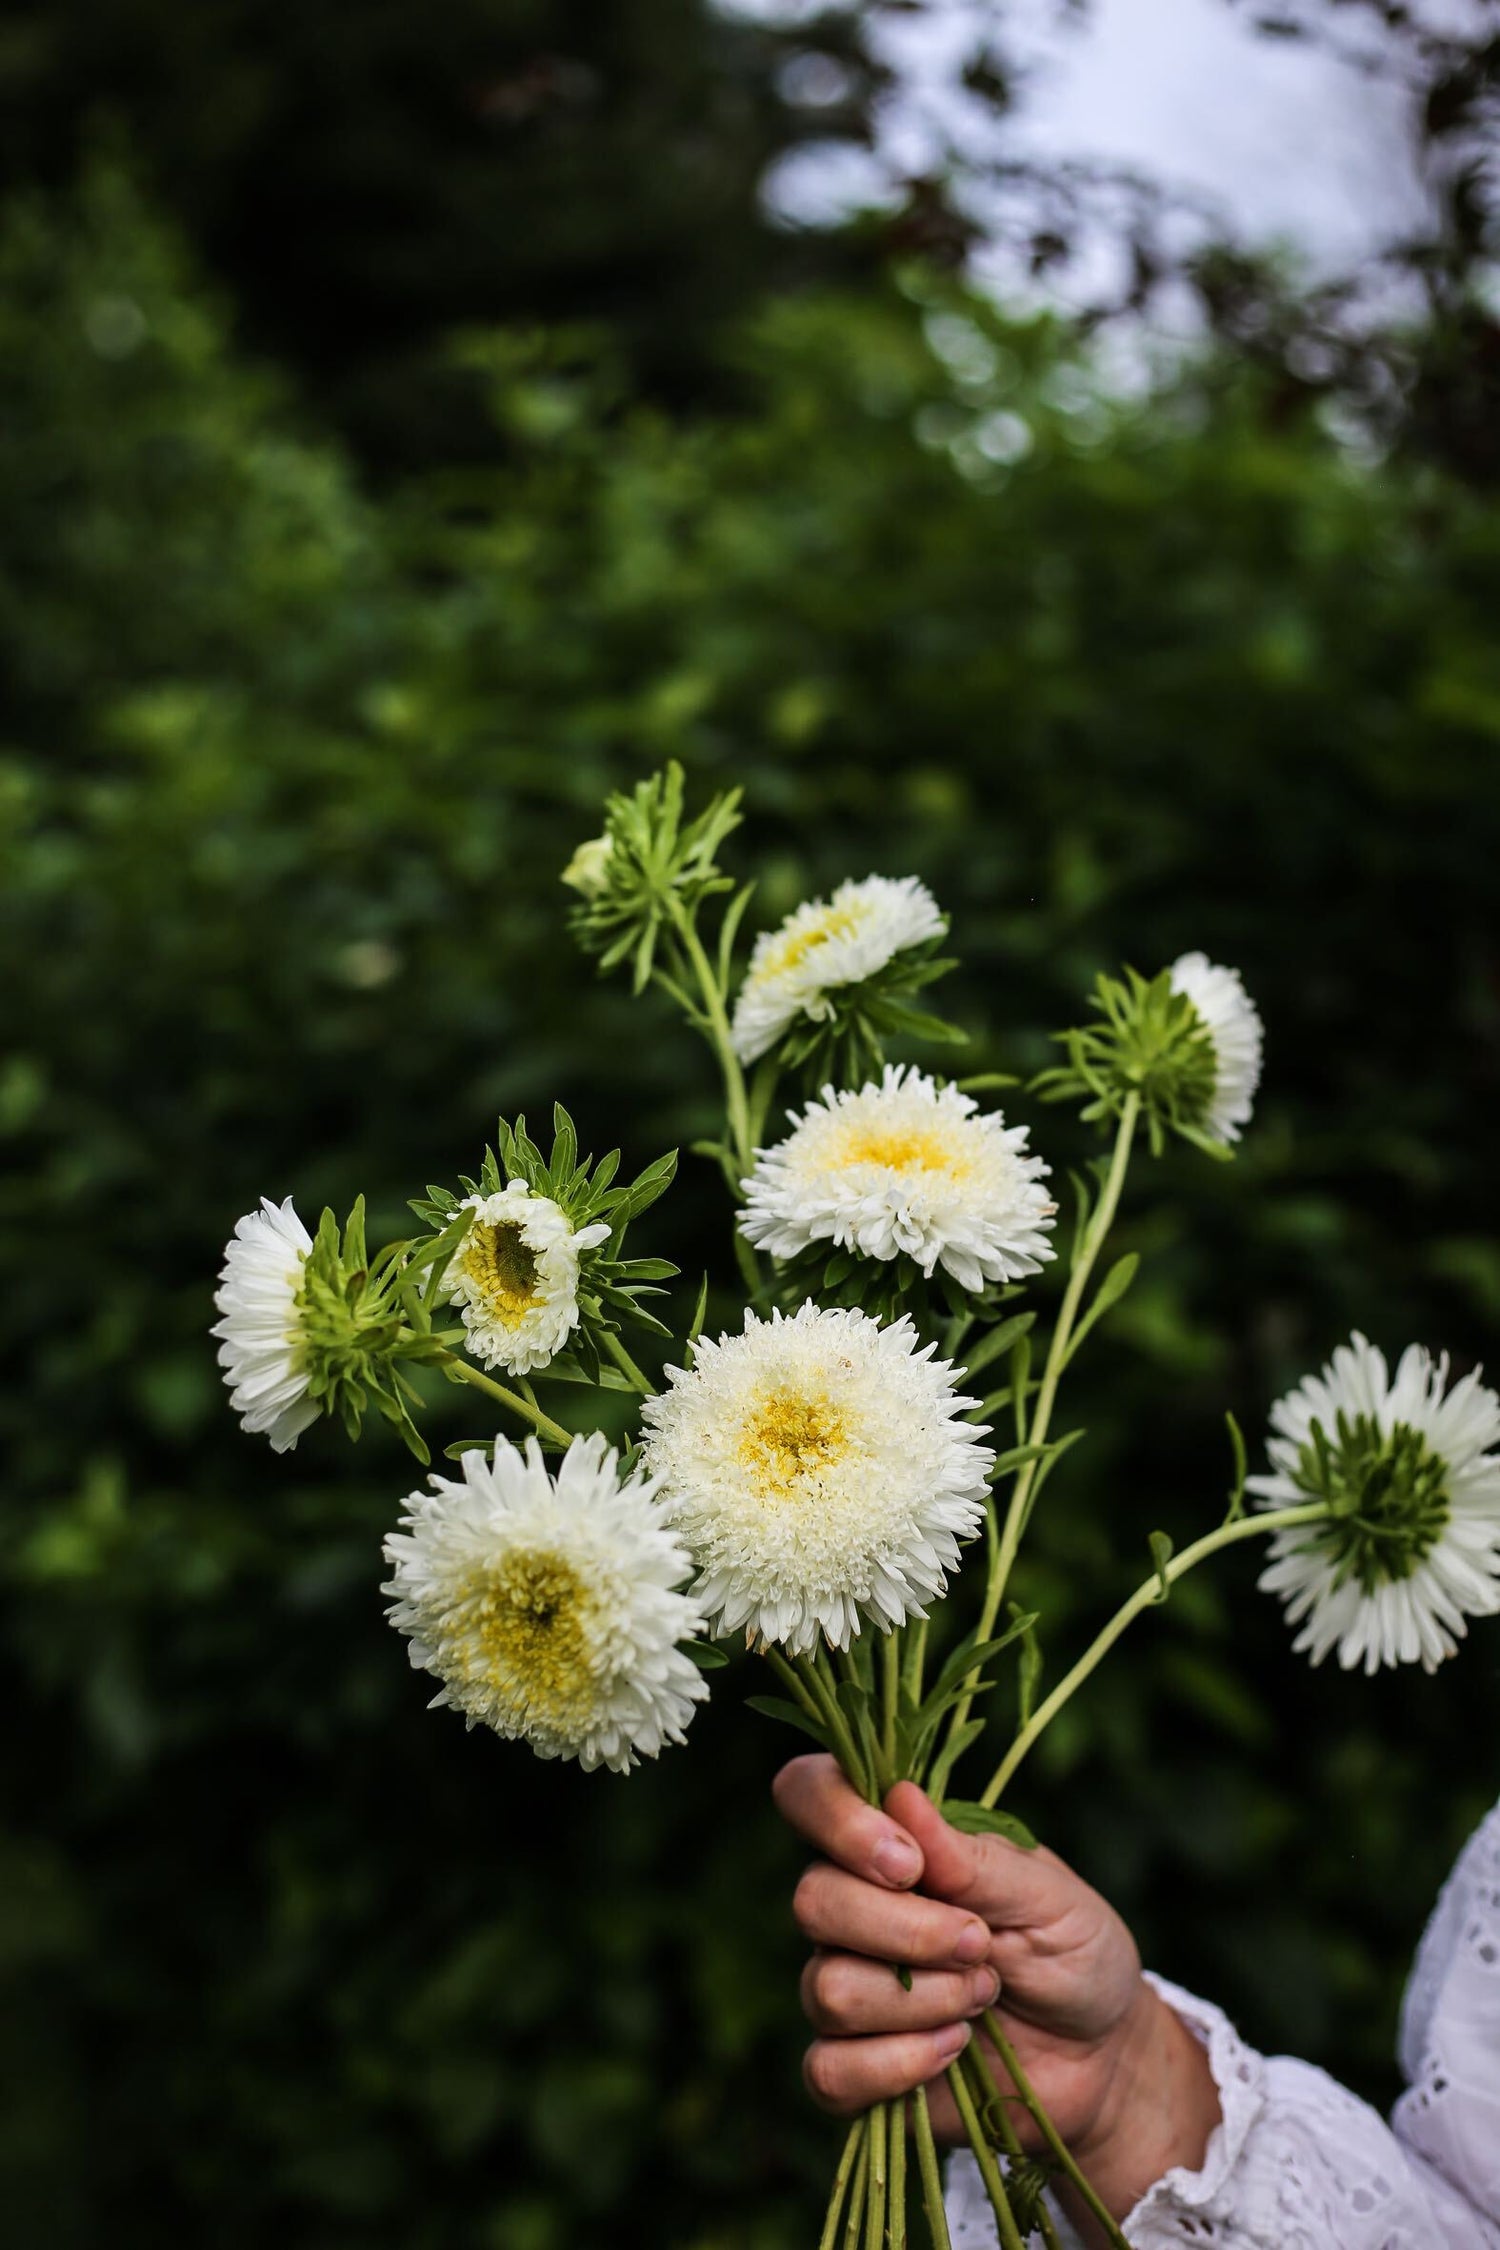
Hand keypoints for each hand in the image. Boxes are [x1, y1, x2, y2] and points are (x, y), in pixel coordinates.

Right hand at [774, 1755, 1220, 2227]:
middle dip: (908, 1931)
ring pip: (828, 1989)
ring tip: (981, 1996)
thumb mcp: (1047, 1897)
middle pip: (813, 1900)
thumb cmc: (1073, 1951)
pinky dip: (899, 2064)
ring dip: (921, 2002)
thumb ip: (973, 1858)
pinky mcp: (853, 2067)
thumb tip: (900, 1795)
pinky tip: (952, 2049)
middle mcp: (852, 1907)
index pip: (807, 1793)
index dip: (837, 1820)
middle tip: (982, 1945)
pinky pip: (828, 2070)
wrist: (1100, 2054)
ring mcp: (846, 1985)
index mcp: (891, 1842)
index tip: (910, 1865)